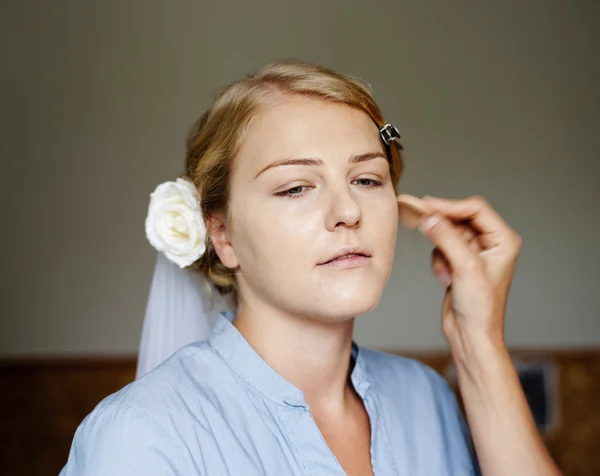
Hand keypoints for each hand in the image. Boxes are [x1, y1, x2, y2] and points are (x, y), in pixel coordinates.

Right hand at [417, 195, 521, 348]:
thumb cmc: (481, 308)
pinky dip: (438, 261)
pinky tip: (444, 279)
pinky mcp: (459, 262)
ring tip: (446, 272)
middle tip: (421, 223)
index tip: (428, 206)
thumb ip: (446, 238)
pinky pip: (441, 248)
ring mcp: (474, 253)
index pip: (475, 210)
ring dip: (440, 250)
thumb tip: (429, 218)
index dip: (451, 206)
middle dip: (443, 229)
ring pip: (447, 233)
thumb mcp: (464, 268)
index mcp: (502, 240)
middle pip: (459, 219)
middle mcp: (490, 243)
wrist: (471, 334)